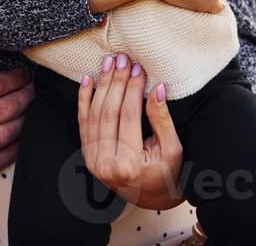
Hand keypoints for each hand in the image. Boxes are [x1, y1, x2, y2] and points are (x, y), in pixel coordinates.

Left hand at [78, 52, 183, 210]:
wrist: (151, 197)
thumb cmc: (168, 174)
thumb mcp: (172, 150)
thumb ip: (162, 120)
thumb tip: (157, 88)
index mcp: (128, 165)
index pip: (128, 115)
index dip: (133, 88)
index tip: (139, 68)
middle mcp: (105, 164)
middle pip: (108, 112)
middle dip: (116, 81)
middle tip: (123, 58)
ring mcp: (92, 161)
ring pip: (93, 114)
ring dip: (101, 85)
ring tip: (108, 62)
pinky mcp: (87, 156)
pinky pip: (83, 123)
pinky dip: (83, 99)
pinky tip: (87, 79)